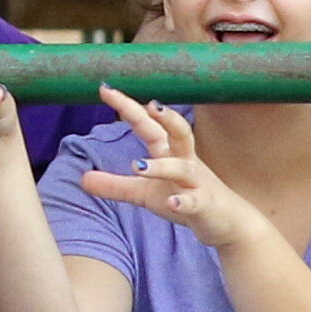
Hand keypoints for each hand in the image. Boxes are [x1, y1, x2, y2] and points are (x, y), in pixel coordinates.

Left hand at [75, 91, 263, 253]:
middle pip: (177, 132)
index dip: (129, 107)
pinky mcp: (205, 205)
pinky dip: (184, 202)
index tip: (106, 88)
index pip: (148, 125)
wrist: (228, 223)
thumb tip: (82, 179)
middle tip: (145, 104)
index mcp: (169, 153)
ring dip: (161, 166)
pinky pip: (195, 202)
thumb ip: (116, 185)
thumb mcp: (145, 194)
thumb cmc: (185, 199)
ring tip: (137, 165)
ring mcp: (196, 183)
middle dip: (163, 117)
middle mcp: (185, 161)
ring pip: (182, 168)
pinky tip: (173, 203)